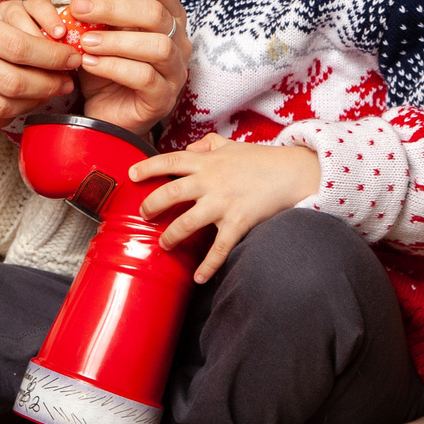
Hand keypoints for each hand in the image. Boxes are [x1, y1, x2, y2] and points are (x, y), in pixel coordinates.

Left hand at [46, 0, 189, 136]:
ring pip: (157, 46)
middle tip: (79, 9)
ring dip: (116, 40)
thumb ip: (91, 7)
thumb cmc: (105, 69)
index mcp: (167, 17)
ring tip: (85, 42)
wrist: (104, 115)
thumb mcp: (94, 32)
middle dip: (113, 8)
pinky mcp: (164, 99)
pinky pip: (145, 78)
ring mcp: (175, 71)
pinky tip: (89, 64)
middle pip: (156, 13)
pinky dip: (114, 67)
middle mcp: (179, 41)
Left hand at [129, 136, 321, 281]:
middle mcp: (210, 181)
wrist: (292, 173)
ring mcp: (223, 202)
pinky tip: (199, 278)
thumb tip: (189, 147)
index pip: (170, 161)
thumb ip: (208, 144)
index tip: (131, 175)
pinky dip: (208, 266)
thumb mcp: (231, 145)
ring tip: (163, 244)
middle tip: (143, 214)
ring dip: (171, 236)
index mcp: (207, 162)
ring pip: (187, 222)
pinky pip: (219, 248)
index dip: (148, 168)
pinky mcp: (238, 221)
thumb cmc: (261, 160)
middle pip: (170, 193)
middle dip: (151, 205)